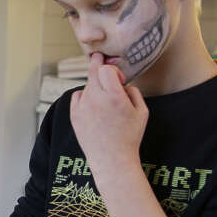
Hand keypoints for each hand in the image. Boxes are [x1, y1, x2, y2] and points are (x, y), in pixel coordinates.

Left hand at [70, 52, 147, 182]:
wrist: (112, 159)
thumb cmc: (130, 136)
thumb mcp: (142, 112)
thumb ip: (133, 91)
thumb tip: (121, 82)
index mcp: (114, 97)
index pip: (106, 69)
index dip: (113, 70)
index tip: (118, 78)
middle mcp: (95, 99)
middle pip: (93, 71)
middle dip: (97, 63)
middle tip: (98, 56)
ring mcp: (82, 107)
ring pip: (87, 86)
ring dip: (96, 87)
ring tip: (105, 102)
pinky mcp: (74, 115)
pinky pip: (78, 96)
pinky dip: (85, 96)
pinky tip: (93, 105)